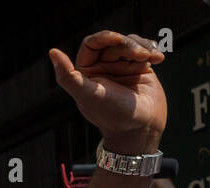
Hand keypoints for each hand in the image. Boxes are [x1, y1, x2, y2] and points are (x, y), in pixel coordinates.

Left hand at [49, 31, 165, 154]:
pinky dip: (152, 50)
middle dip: (129, 45)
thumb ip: (68, 76)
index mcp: (85, 73)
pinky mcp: (139, 67)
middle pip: (114, 42)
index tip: (119, 40)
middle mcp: (102, 68)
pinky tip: (157, 59)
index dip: (105, 37)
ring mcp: (121, 66)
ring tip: (151, 60)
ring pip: (131, 42)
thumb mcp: (88, 95)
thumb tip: (52, 52)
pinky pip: (145, 48)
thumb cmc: (113, 115)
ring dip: (143, 47)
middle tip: (141, 57)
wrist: (141, 128)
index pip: (92, 43)